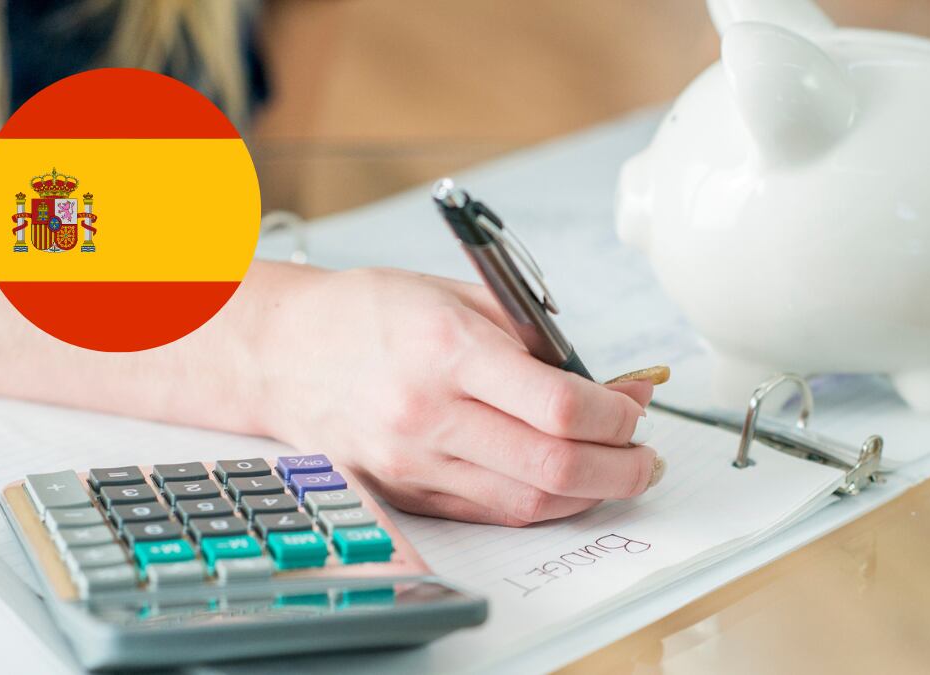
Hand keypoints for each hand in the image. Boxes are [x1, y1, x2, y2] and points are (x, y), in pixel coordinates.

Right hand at [253, 265, 662, 525]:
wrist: (285, 353)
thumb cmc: (370, 313)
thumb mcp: (458, 298)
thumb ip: (536, 342)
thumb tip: (609, 386)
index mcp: (446, 349)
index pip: (558, 405)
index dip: (615, 414)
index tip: (634, 405)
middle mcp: (428, 413)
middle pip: (553, 466)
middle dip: (621, 467)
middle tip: (644, 456)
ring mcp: (413, 462)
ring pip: (528, 503)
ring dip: (589, 493)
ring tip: (615, 470)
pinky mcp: (405, 493)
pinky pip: (491, 512)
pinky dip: (540, 503)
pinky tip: (563, 483)